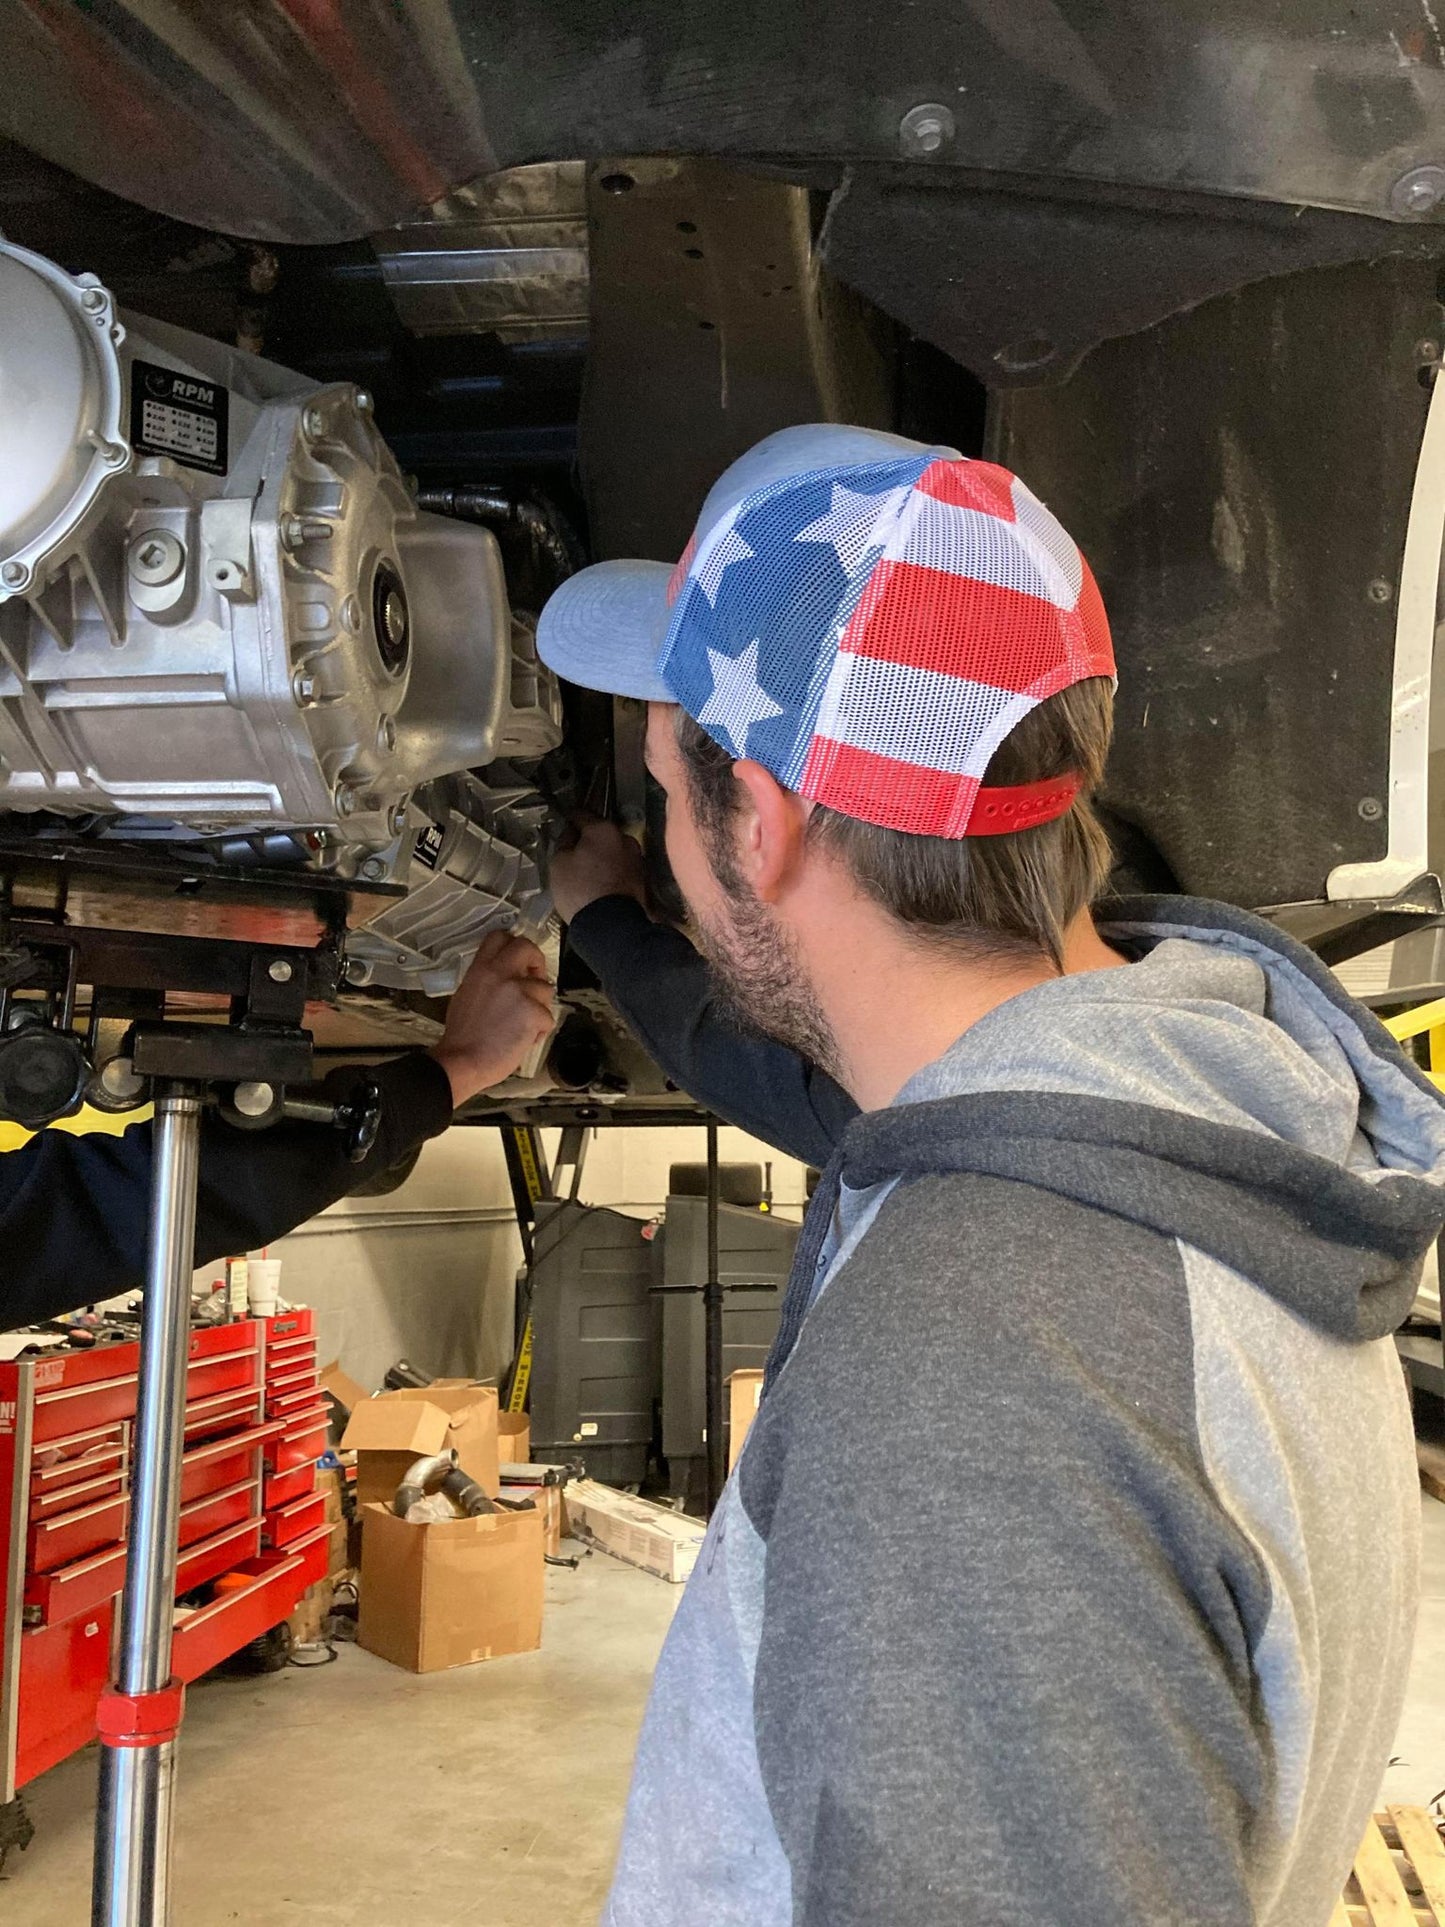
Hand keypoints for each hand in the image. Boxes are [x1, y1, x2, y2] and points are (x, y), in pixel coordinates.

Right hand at [429, 930, 554, 1105]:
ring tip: (522, 1025)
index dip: (514, 945)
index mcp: (480, 969)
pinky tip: (524, 1040)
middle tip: (534, 980)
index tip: (519, 960)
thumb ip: (487, 980)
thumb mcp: (466, 994)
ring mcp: (518, 991)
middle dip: (537, 962)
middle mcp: (500, 973)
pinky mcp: (533, 1012)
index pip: (500, 936)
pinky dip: (540, 1031)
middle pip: (527, 948)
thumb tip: (507, 978)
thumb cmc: (462, 1036)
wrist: (462, 1061)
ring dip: (539, 1007)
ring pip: (545, 988)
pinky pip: (548, 1017)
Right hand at [549, 816, 646, 923]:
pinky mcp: (642, 877)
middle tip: (574, 853)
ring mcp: (636, 858)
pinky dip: (612, 870)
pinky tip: (601, 882)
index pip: (581, 815)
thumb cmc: (580, 891)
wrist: (611, 926)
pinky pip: (621, 867)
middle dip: (589, 840)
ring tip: (588, 872)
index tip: (564, 822)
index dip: (569, 819)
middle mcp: (625, 838)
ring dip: (602, 856)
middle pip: (601, 833)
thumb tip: (569, 834)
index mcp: (602, 829)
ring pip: (613, 850)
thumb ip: (563, 842)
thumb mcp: (558, 863)